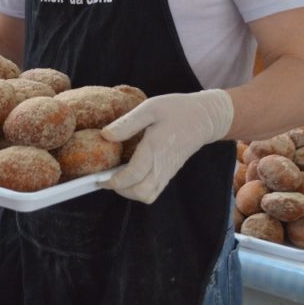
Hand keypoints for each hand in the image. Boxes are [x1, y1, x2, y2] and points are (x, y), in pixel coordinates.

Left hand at [100, 89, 233, 203]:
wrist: (204, 118)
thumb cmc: (176, 110)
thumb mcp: (150, 108)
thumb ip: (128, 123)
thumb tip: (106, 135)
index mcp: (155, 148)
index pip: (132, 175)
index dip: (113, 181)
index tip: (99, 178)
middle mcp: (162, 165)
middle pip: (140, 193)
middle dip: (120, 190)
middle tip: (107, 178)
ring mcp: (168, 172)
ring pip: (148, 196)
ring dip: (130, 192)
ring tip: (118, 177)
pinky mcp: (170, 173)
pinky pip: (154, 191)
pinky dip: (140, 190)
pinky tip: (131, 175)